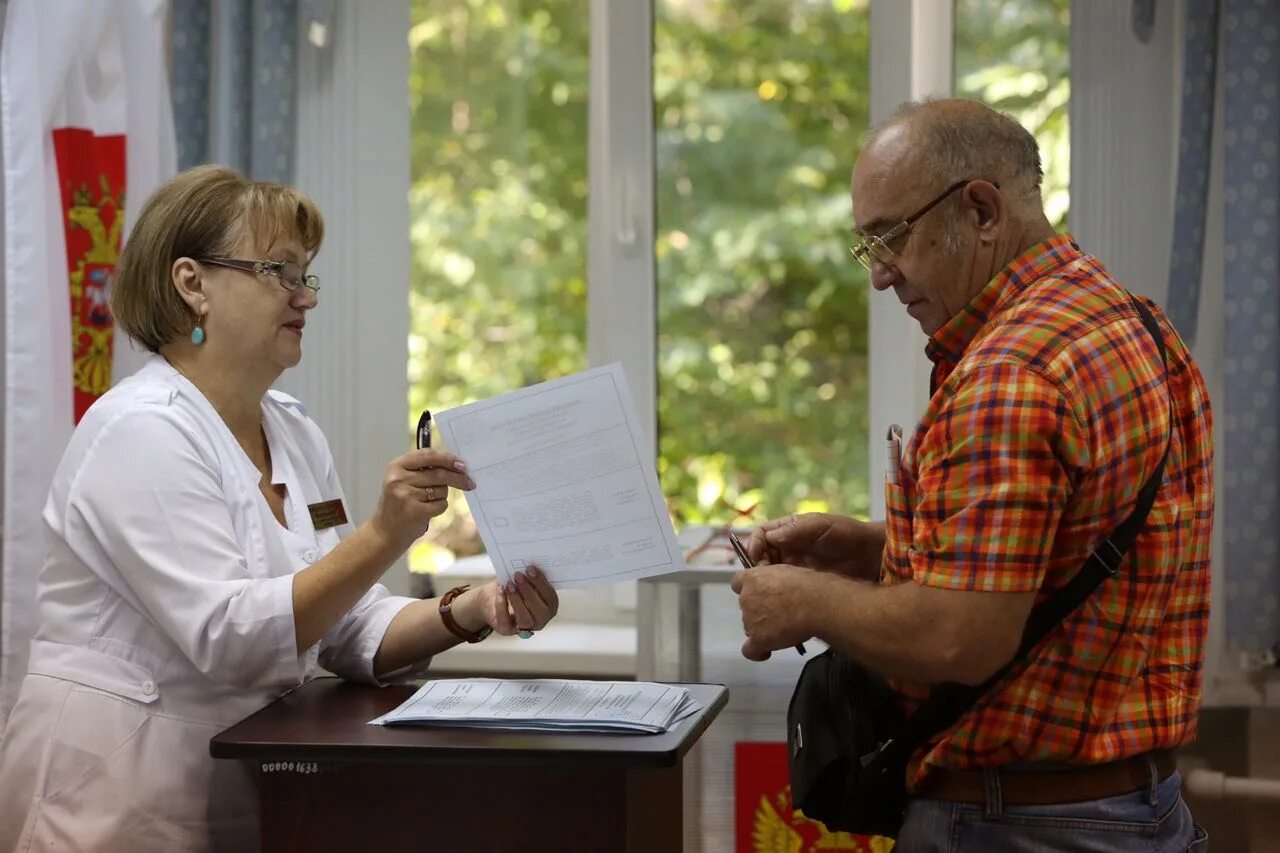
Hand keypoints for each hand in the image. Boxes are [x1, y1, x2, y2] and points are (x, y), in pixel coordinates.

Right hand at [369, 449, 474, 550]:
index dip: (448, 459)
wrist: (385, 532)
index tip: (462, 464)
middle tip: (470, 483)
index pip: (428, 455)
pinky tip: (427, 512)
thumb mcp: (402, 481)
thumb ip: (423, 469)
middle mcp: (399, 478)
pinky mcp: (414, 511)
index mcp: (397, 466)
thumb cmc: (398, 504)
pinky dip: (439, 507)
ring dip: (442, 496)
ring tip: (426, 503)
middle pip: (439, 473)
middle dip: (458, 478)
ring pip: (441, 489)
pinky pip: (441, 504)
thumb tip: (455, 464)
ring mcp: (406, 494)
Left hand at [472, 567, 559, 636]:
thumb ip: (529, 577)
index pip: (551, 598)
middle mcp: (540, 620)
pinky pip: (505, 620)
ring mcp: (524, 628)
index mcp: (549, 607)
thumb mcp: (523, 582)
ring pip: (525, 618)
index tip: (531, 569)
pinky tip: (501, 591)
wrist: (490, 600)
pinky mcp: (506, 629)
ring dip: (517, 600)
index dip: (542, 583)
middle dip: (530, 592)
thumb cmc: (512, 588)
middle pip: (540, 611)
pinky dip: (502, 604)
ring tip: (509, 584)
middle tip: (518, 576)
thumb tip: (528, 563)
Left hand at [731, 563, 823, 661]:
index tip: (760, 594)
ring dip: (762, 629)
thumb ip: (774, 580)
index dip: (749, 590)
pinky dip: (758, 653)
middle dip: (758, 611)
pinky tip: (767, 652)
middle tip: (779, 613)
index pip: (738, 583)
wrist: (815, 604)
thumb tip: (777, 588)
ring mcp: (750, 620)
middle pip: (746, 607)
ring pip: (750, 627)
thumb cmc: (808, 586)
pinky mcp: (758, 639)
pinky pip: (750, 650)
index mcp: (752, 578)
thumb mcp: (786, 572)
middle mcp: (746, 598)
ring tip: (784, 630)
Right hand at [747, 513, 883, 580]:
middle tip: (762, 574)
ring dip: (765, 578)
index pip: (761, 534)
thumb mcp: (818, 525)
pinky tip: (780, 594)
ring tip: (770, 585)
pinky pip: (783, 585)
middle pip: (760, 554)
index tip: (755, 555)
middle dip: (756, 564)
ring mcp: (794, 565)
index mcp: (789, 529)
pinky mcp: (802, 581)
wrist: (869, 555)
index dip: (754, 544)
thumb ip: (793, 530)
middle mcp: (788, 547)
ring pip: (769, 572)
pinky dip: (777, 589)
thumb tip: (768, 537)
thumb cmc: (845, 534)